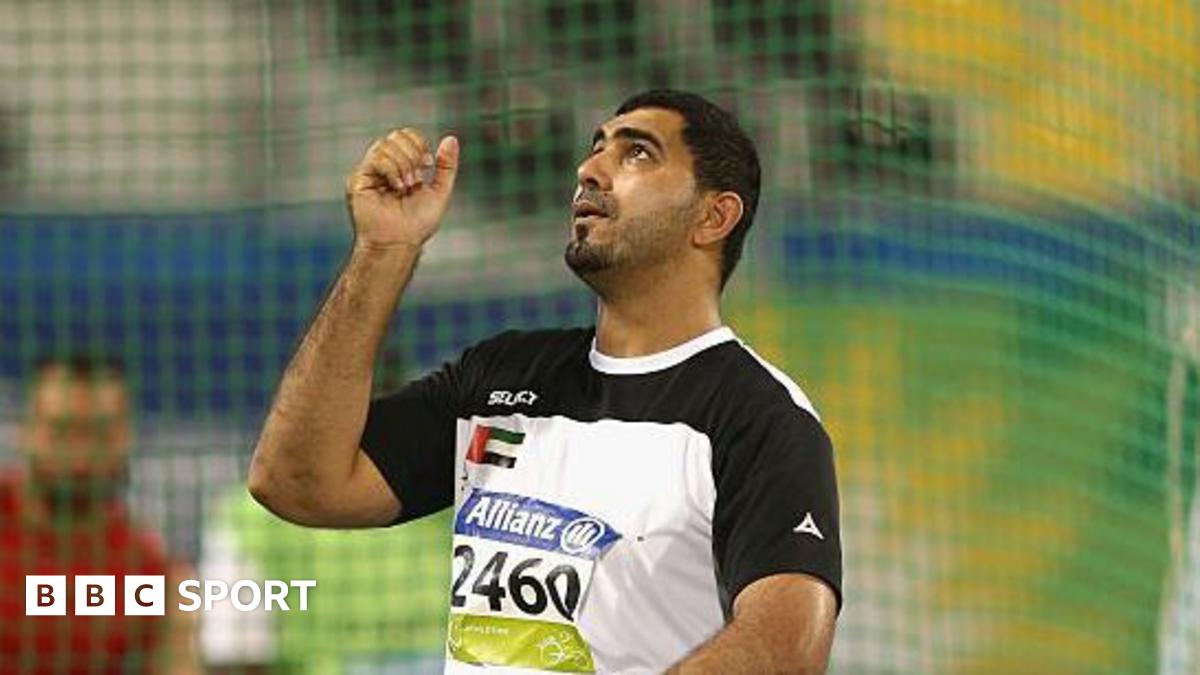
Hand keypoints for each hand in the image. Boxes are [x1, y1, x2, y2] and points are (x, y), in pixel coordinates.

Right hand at [345, 128, 459, 249]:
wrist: (400, 241)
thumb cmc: (418, 223)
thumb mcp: (440, 191)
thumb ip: (446, 166)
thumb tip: (451, 138)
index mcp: (402, 166)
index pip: (408, 135)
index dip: (419, 144)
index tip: (428, 165)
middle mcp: (385, 166)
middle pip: (397, 135)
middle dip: (413, 154)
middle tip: (416, 180)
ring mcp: (371, 171)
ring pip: (386, 144)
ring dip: (404, 165)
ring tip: (406, 187)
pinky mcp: (359, 178)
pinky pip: (377, 157)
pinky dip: (392, 170)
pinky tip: (396, 187)